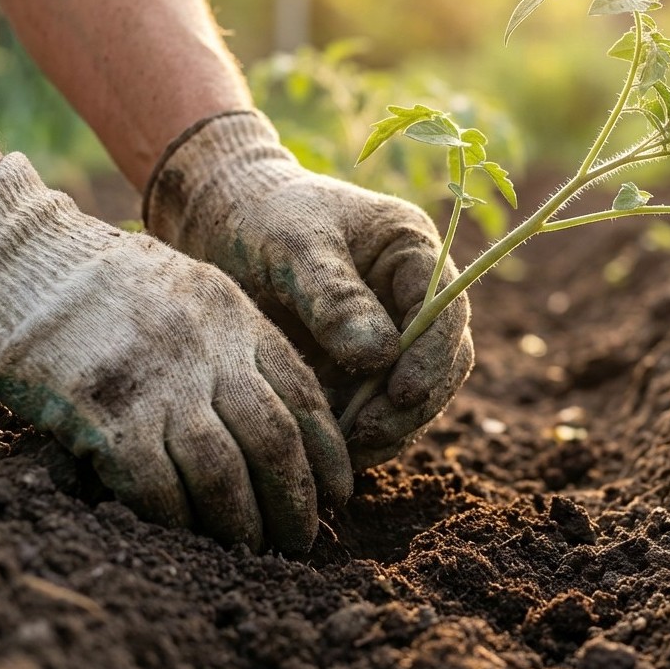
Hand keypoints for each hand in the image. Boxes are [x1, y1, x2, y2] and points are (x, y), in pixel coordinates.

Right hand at [0, 153, 350, 552]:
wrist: (22, 259)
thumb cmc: (109, 281)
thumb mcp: (195, 289)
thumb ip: (238, 342)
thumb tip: (279, 409)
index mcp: (237, 319)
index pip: (304, 396)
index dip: (329, 454)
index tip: (339, 495)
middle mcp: (208, 352)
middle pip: (273, 441)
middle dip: (295, 501)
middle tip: (300, 541)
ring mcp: (157, 383)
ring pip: (222, 471)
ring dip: (241, 522)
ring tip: (250, 550)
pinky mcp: (104, 414)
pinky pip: (155, 485)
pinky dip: (177, 519)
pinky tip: (186, 536)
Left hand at [144, 111, 472, 468]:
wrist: (223, 225)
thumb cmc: (262, 219)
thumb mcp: (295, 246)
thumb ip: (335, 296)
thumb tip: (380, 356)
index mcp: (414, 253)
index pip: (446, 311)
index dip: (433, 356)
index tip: (401, 393)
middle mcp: (415, 299)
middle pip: (445, 362)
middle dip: (413, 404)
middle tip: (369, 433)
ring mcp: (393, 338)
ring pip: (416, 396)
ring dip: (391, 428)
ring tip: (347, 449)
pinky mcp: (363, 372)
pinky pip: (378, 412)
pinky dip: (363, 434)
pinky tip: (331, 449)